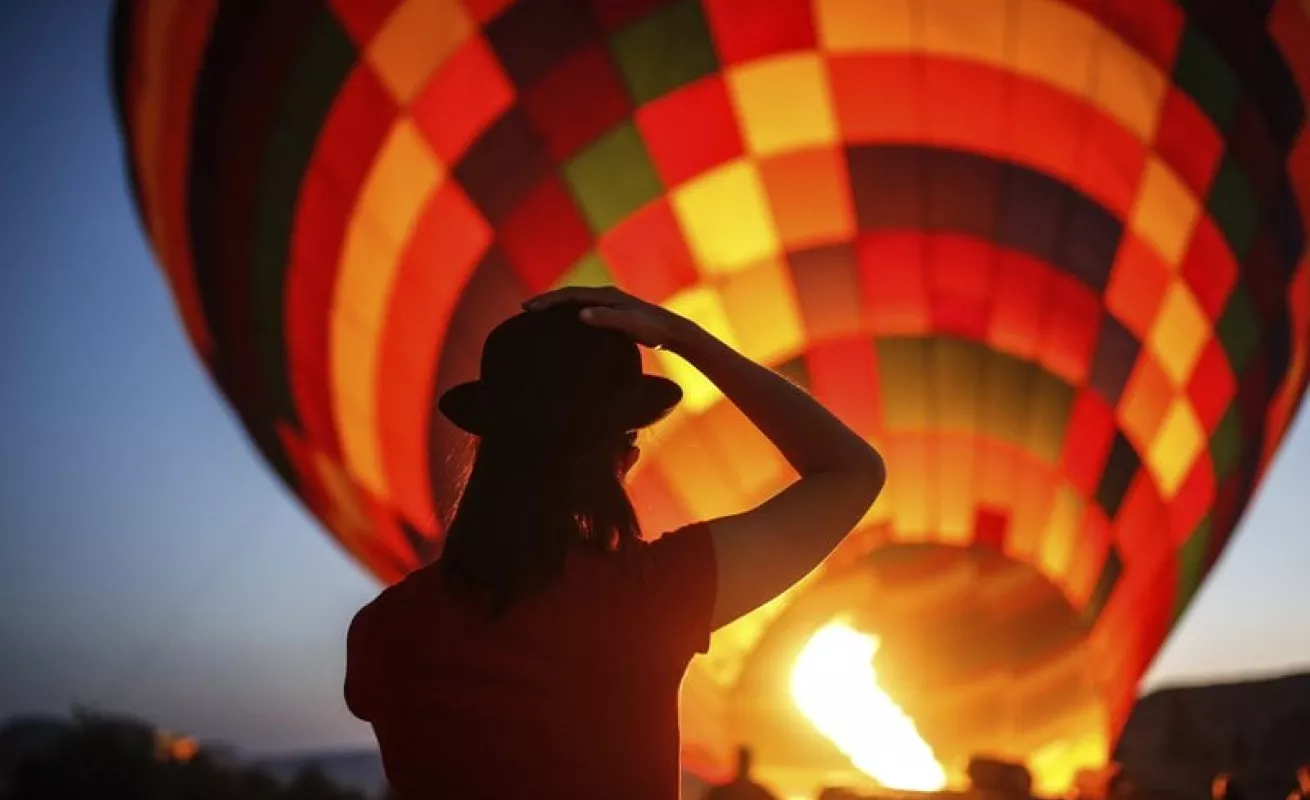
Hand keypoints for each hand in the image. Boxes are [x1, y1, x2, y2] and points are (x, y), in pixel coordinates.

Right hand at [523, 286, 697, 351]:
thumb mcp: (629, 325)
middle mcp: (606, 295)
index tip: (528, 308)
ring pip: (576, 302)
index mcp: (606, 295)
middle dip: (547, 301)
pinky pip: (585, 311)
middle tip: (525, 310)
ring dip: (557, 307)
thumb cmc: (652, 330)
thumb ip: (607, 319)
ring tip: (538, 317)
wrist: (673, 332)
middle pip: (569, 295)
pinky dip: (569, 315)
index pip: (569, 294)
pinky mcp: (614, 314)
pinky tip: (565, 328)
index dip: (548, 300)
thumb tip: (581, 314)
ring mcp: (610, 303)